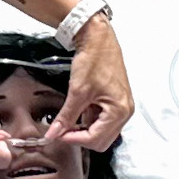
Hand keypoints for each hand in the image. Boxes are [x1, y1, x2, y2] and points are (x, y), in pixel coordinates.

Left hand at [52, 15, 133, 150]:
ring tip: (69, 118)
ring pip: (102, 132)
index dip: (74, 139)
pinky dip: (89, 119)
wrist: (98, 38)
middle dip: (81, 137)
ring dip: (84, 129)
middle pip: (101, 140)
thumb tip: (53, 134)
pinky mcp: (116, 102)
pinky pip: (103, 120)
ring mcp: (122, 107)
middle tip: (62, 129)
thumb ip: (66, 116)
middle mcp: (125, 112)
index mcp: (119, 110)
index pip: (95, 138)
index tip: (58, 135)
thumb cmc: (94, 60)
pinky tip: (79, 109)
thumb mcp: (77, 91)